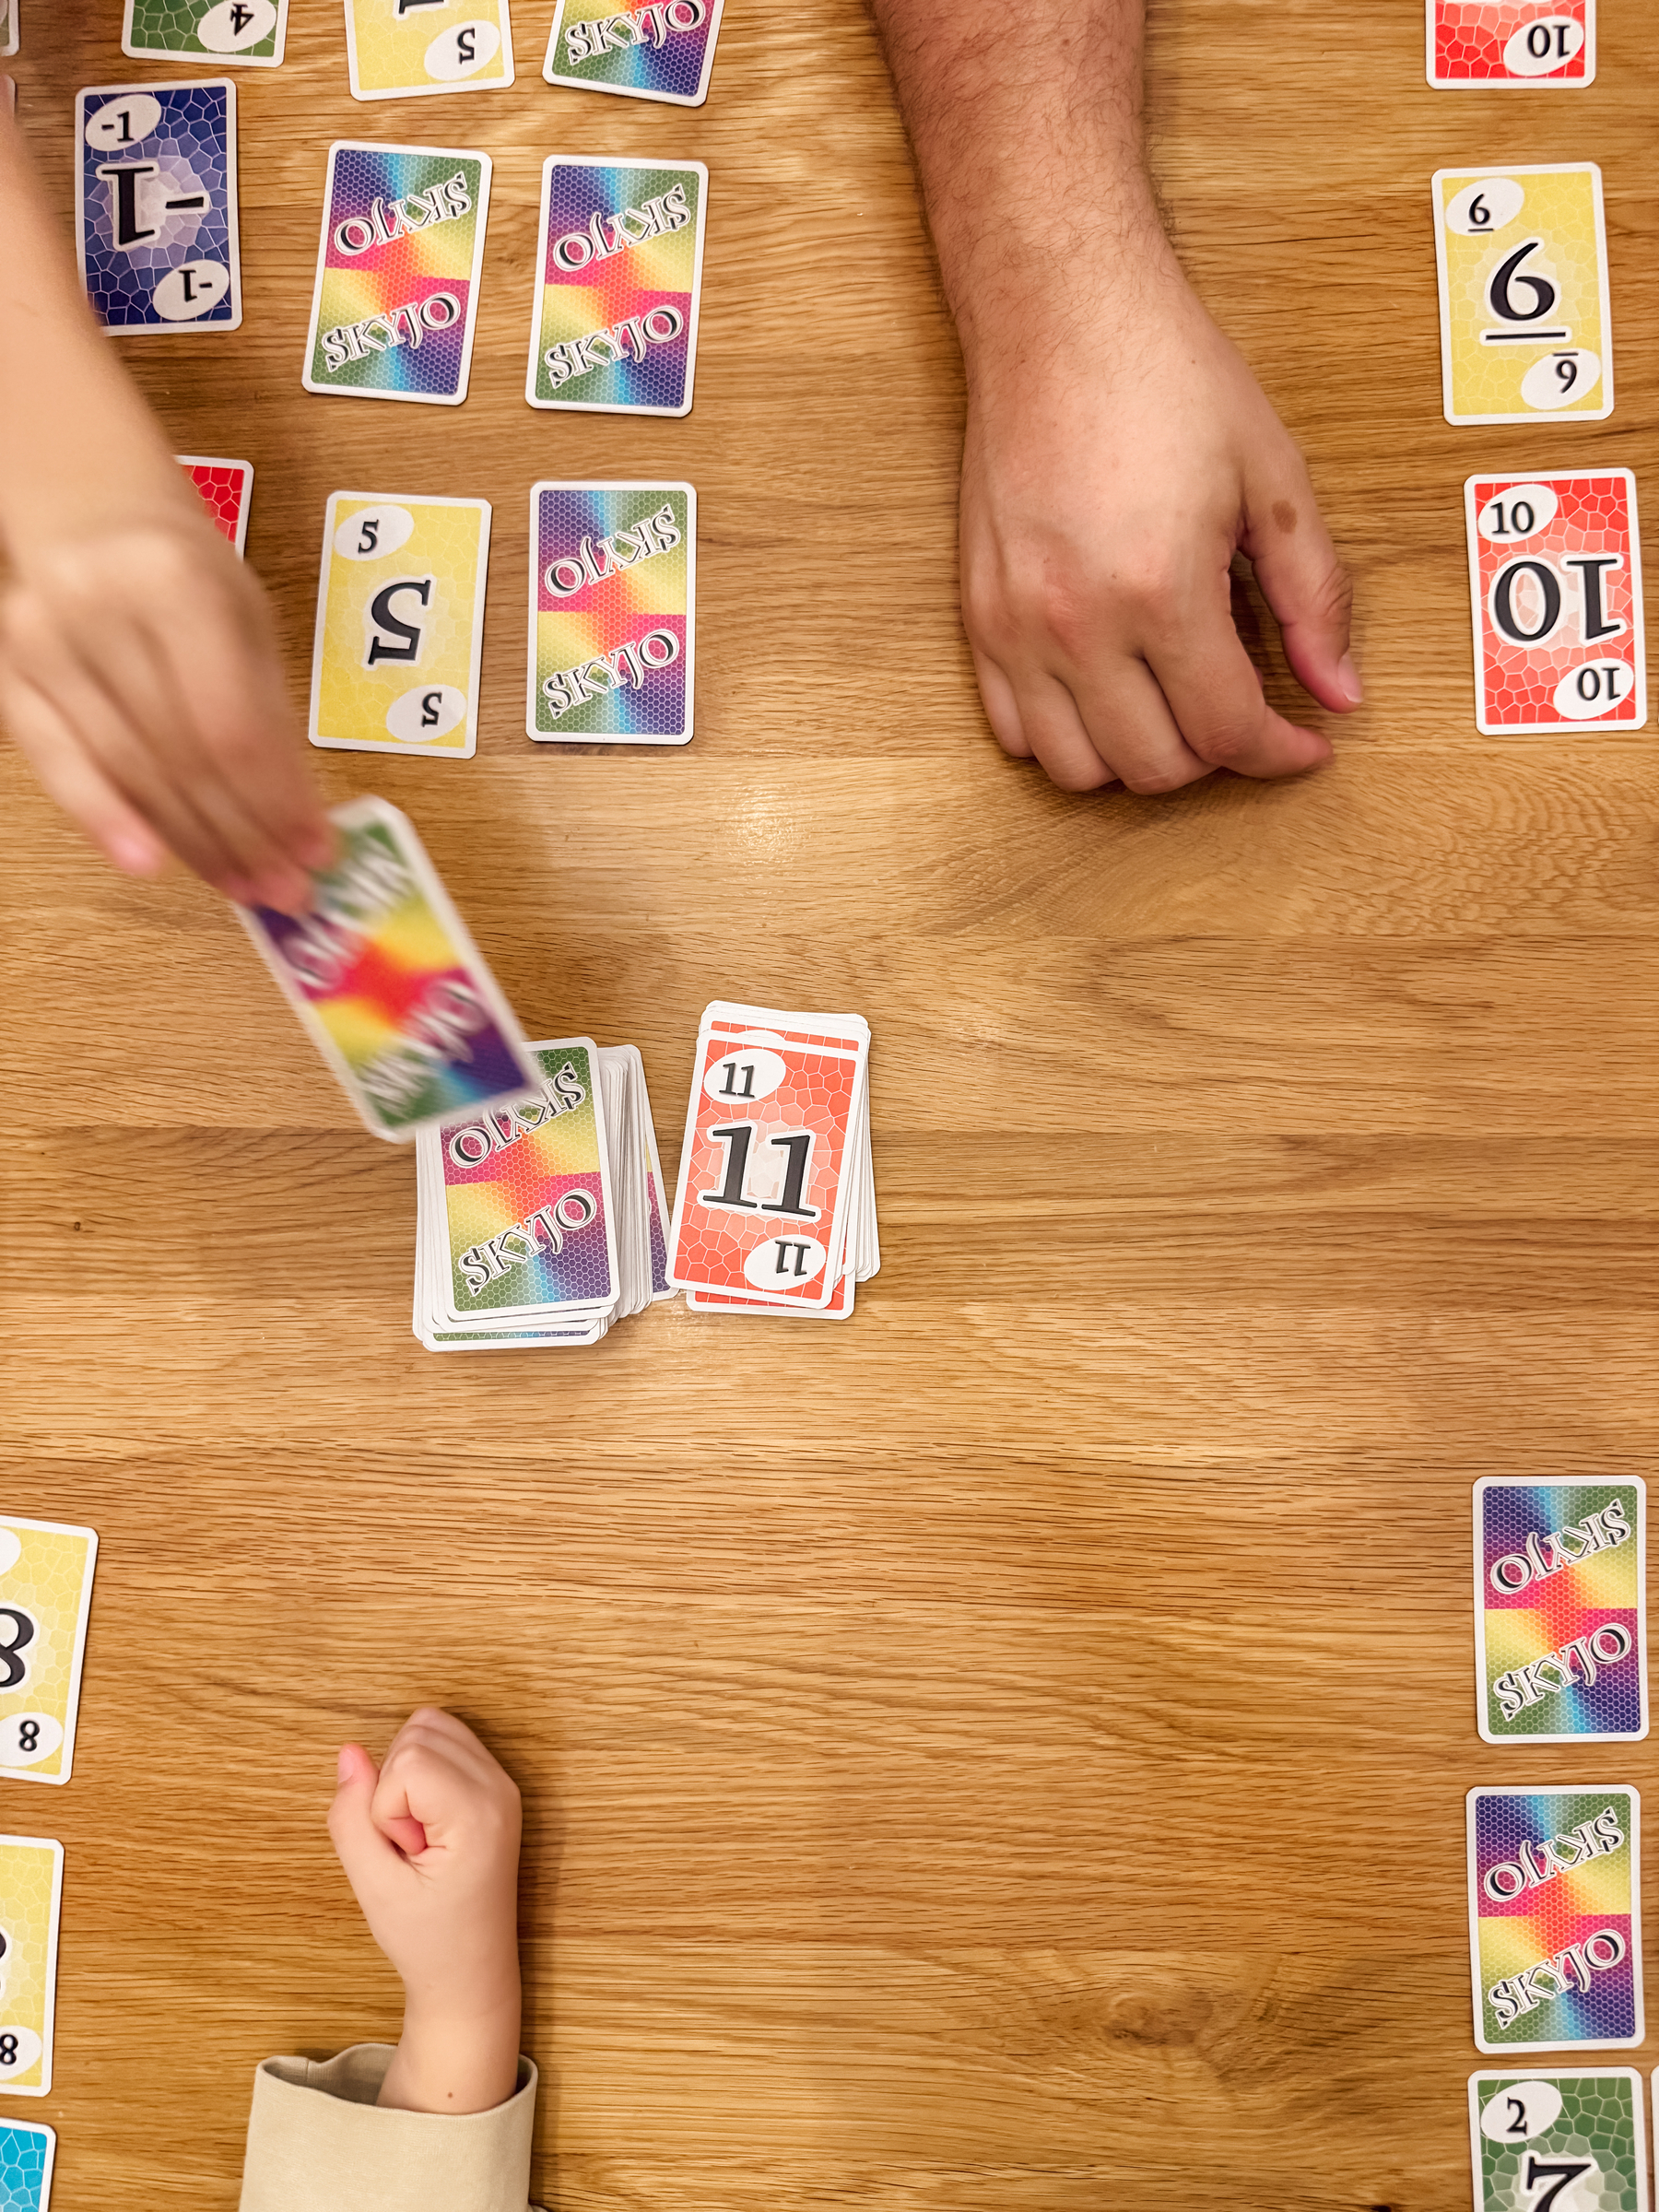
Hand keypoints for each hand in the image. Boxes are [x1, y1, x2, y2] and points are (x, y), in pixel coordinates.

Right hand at [0, 514, 331, 909]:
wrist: (93, 524)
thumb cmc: (186, 578)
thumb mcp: (248, 622)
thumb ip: (270, 714)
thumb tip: (300, 823)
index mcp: (176, 584)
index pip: (233, 726)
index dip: (277, 803)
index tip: (315, 853)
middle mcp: (100, 610)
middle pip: (183, 758)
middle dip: (243, 836)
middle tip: (289, 890)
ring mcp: (44, 644)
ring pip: (130, 772)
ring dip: (194, 843)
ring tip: (245, 886)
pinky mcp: (11, 677)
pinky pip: (60, 765)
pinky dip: (106, 820)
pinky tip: (148, 864)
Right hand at [328, 1707, 522, 2114]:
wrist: (471, 1974)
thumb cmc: (427, 1940)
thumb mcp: (373, 1888)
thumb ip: (350, 1818)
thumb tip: (349, 1752)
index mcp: (479, 1811)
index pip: (406, 1761)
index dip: (385, 1808)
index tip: (405, 1854)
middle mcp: (500, 1785)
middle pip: (418, 1730)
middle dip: (396, 1787)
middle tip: (413, 1847)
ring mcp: (502, 1782)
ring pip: (429, 1727)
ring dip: (407, 1778)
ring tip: (422, 1839)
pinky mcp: (494, 1784)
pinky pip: (443, 1742)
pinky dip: (422, 1775)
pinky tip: (430, 1827)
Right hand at [958, 263, 1358, 793]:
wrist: (1058, 316)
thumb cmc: (1165, 378)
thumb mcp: (1272, 480)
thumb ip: (1316, 596)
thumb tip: (1339, 691)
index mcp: (1160, 588)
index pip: (1226, 731)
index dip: (1279, 755)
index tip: (1306, 745)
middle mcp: (1077, 622)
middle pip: (1154, 765)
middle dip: (1216, 758)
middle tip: (1245, 717)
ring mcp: (1016, 626)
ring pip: (1078, 767)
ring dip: (1137, 758)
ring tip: (1174, 711)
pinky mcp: (980, 616)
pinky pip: (1015, 731)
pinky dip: (1067, 737)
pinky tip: (1107, 697)